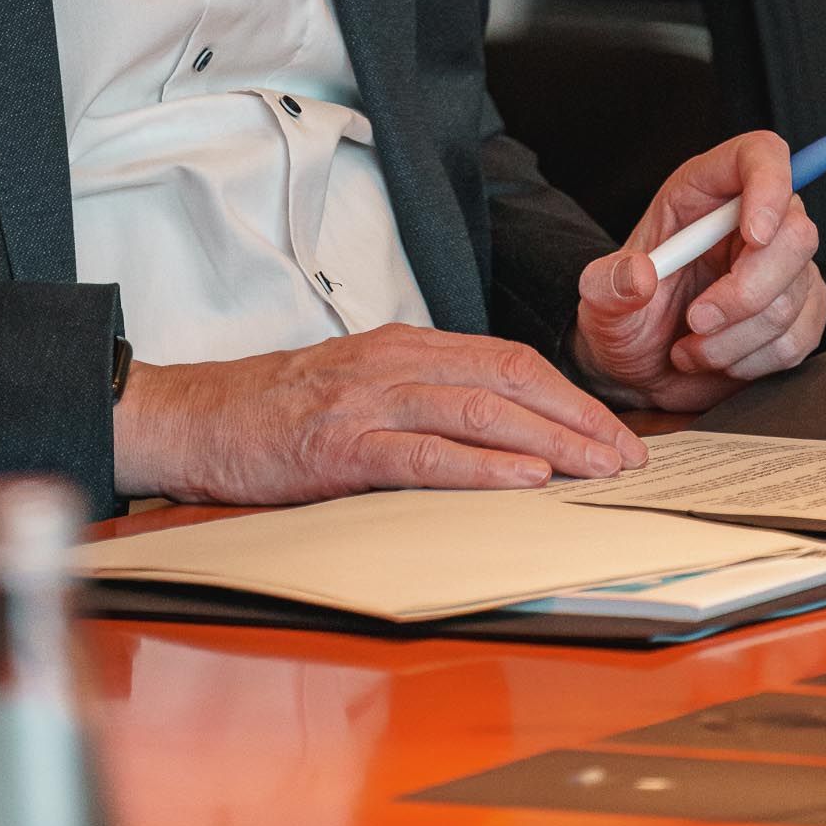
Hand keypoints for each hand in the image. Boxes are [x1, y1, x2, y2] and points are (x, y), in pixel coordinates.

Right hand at [112, 322, 647, 503]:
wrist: (196, 416)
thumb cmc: (278, 409)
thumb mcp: (363, 385)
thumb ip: (424, 397)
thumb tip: (502, 432)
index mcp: (407, 345)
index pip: (511, 360)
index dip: (571, 396)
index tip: (614, 433)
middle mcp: (396, 361)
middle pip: (511, 379)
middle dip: (580, 420)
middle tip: (629, 457)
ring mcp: (369, 400)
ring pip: (481, 410)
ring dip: (550, 442)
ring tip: (597, 470)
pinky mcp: (342, 445)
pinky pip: (425, 454)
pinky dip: (481, 466)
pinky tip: (523, 480)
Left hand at [571, 131, 825, 412]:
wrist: (638, 370)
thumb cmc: (625, 317)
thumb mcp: (598, 300)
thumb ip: (610, 285)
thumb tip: (640, 274)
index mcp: (703, 193)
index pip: (759, 156)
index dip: (770, 184)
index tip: (754, 235)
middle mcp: (749, 222)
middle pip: (795, 232)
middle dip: (747, 290)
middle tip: (698, 320)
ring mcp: (780, 269)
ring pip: (795, 293)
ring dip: (737, 336)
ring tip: (693, 346)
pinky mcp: (797, 313)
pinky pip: (800, 336)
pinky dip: (756, 359)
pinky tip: (721, 358)